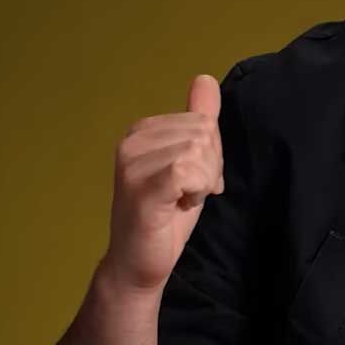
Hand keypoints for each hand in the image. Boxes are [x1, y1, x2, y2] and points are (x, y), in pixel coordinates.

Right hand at [99, 74, 224, 293]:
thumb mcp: (191, 162)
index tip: (192, 180)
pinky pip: (188, 170)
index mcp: (142, 130)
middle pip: (204, 132)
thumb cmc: (168, 214)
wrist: (139, 264)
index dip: (211, 154)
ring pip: (199, 150)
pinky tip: (179, 205)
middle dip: (210, 166)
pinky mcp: (141, 187)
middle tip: (187, 192)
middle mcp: (132, 140)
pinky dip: (197, 189)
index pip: (203, 121)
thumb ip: (199, 121)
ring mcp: (132, 163)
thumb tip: (206, 79)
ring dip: (203, 181)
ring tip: (180, 200)